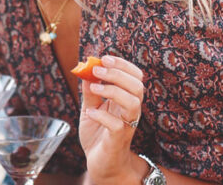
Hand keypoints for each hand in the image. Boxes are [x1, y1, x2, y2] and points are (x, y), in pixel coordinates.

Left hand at [78, 55, 145, 184]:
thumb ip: (90, 92)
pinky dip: (102, 115)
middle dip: (118, 73)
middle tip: (98, 69)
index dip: (123, 65)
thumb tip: (85, 71)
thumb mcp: (90, 108)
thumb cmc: (98, 133)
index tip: (104, 59)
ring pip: (134, 103)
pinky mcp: (118, 139)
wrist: (100, 162)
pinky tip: (90, 113)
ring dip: (114, 91)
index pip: (135, 77)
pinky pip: (117, 125)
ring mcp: (126, 125)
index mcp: (125, 99)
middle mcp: (130, 111)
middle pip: (137, 86)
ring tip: (95, 87)